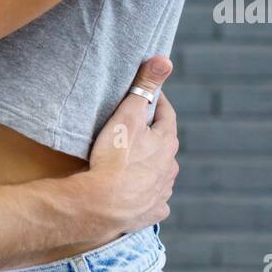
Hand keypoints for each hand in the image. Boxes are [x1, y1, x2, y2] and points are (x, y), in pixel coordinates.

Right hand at [78, 56, 177, 244]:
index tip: (146, 96)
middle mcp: (170, 168)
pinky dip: (146, 192)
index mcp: (167, 142)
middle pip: (164, 145)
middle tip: (133, 127)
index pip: (166, 114)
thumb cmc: (114, 157)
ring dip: (150, 164)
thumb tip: (164, 60)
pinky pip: (152, 199)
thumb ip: (146, 85)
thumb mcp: (128, 114)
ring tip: (131, 160)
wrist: (100, 204)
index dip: (156, 102)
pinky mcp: (151, 212)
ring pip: (160, 172)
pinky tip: (134, 191)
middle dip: (152, 135)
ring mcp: (162, 192)